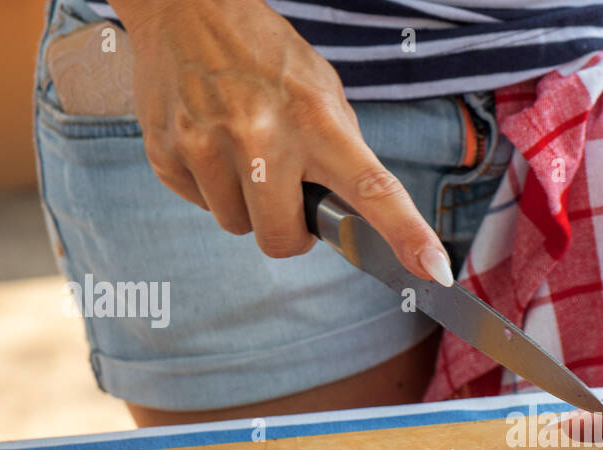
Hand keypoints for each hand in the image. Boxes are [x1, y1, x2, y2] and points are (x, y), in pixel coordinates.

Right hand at [116, 0, 452, 280]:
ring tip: (242, 152)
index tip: (435, 269)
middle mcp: (261, 136)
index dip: (407, 235)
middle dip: (287, 230)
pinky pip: (200, 205)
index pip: (373, 190)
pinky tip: (212, 143)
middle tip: (287, 194)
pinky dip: (210, 186)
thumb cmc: (264, 53)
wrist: (187, 7)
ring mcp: (207, 145)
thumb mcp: (322, 91)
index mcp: (317, 121)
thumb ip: (341, 151)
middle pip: (281, 239)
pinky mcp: (167, 152)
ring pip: (237, 225)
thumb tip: (357, 212)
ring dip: (247, 204)